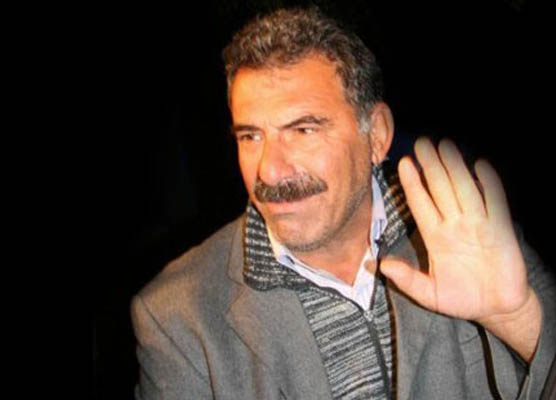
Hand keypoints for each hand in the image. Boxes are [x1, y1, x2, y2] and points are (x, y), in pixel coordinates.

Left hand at [381, 137, 530, 324]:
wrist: (496, 308)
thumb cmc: (461, 299)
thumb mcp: (429, 294)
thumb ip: (406, 280)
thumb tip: (379, 266)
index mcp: (435, 237)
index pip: (421, 203)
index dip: (412, 184)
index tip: (402, 164)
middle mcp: (454, 225)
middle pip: (440, 188)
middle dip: (431, 165)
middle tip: (422, 143)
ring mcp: (477, 224)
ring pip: (463, 189)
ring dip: (455, 167)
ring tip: (444, 145)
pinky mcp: (500, 229)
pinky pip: (494, 202)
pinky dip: (489, 185)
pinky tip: (481, 166)